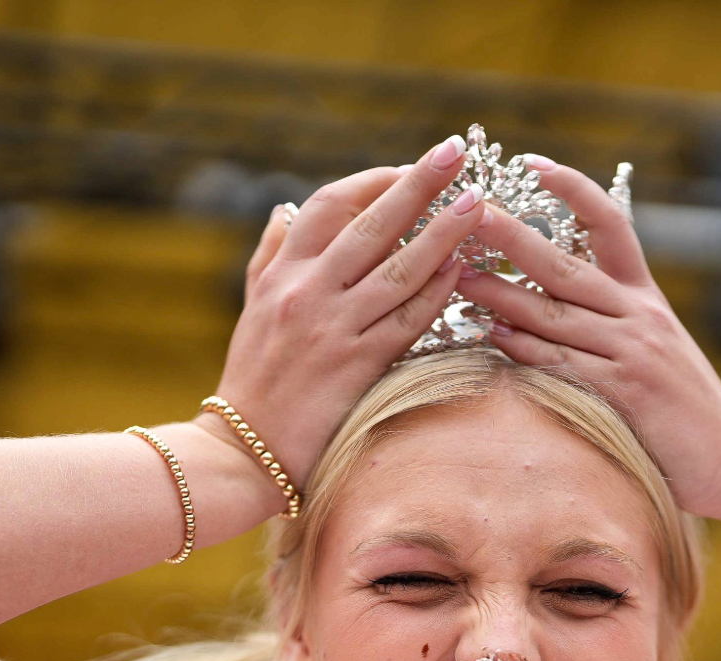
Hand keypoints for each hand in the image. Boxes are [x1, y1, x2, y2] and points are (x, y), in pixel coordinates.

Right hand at [207, 137, 487, 484]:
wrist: (243, 448)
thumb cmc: (253, 378)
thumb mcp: (252, 307)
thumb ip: (269, 255)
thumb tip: (283, 212)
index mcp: (282, 273)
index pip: (329, 205)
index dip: (373, 180)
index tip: (409, 166)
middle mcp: (306, 292)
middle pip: (370, 224)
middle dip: (417, 184)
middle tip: (456, 152)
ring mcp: (332, 328)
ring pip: (398, 268)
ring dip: (442, 233)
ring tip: (477, 205)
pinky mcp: (356, 366)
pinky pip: (406, 321)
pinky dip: (436, 293)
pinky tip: (463, 270)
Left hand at [463, 163, 720, 532]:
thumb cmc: (685, 408)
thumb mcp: (658, 347)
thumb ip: (614, 318)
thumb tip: (553, 297)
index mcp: (646, 296)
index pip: (609, 224)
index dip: (571, 188)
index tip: (531, 163)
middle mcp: (639, 316)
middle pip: (564, 265)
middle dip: (511, 235)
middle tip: (467, 211)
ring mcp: (631, 354)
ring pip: (553, 315)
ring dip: (500, 295)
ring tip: (456, 276)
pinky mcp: (623, 394)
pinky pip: (561, 365)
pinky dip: (524, 349)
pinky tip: (491, 335)